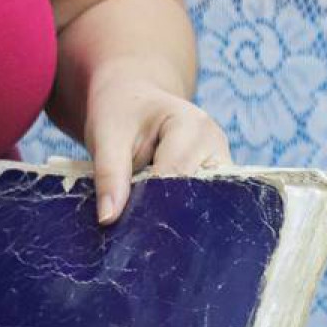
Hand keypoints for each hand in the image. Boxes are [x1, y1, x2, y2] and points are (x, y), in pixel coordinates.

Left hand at [83, 71, 232, 223]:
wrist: (133, 98)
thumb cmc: (119, 112)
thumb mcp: (105, 135)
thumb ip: (109, 174)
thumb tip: (107, 219)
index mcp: (192, 125)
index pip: (175, 176)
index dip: (150, 202)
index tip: (126, 222)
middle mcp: (216, 144)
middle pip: (195, 193)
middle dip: (164, 212)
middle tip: (133, 228)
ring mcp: (221, 162)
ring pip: (203, 203)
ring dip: (174, 215)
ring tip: (144, 222)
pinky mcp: (217, 177)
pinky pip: (202, 203)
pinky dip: (180, 213)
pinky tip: (158, 218)